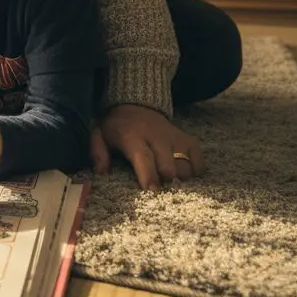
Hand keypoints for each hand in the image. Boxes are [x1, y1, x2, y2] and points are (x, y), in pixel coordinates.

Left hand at [88, 104, 203, 189]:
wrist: (136, 105)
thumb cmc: (117, 127)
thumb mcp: (100, 135)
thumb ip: (98, 153)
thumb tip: (101, 173)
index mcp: (133, 138)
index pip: (144, 158)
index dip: (149, 176)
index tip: (152, 191)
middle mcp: (157, 138)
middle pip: (168, 166)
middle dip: (164, 181)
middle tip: (158, 188)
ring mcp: (175, 138)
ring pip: (186, 166)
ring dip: (179, 178)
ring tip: (169, 180)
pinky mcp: (188, 140)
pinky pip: (199, 159)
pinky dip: (195, 170)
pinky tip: (185, 174)